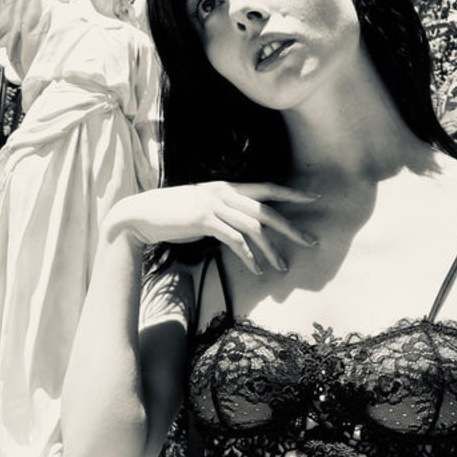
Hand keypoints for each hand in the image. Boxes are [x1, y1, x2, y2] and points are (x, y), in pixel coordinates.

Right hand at [104, 182, 317, 272]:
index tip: (314, 198)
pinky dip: (249, 257)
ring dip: (271, 250)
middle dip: (292, 227)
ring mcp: (215, 205)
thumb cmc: (172, 214)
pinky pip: (235, 240)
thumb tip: (242, 228)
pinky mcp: (205, 220)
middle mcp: (224, 192)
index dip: (292, 193)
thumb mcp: (203, 208)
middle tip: (312, 241)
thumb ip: (224, 213)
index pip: (267, 188)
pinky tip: (257, 269)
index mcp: (227, 187)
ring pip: (254, 228)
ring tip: (282, 267)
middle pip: (268, 210)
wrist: (142, 214)